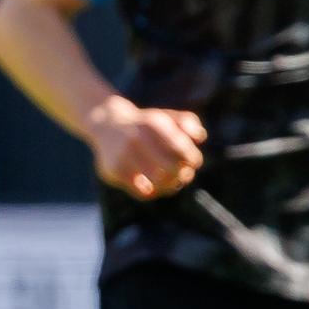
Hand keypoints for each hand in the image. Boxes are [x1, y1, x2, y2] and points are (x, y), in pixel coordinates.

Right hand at [85, 97, 206, 200]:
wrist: (108, 124)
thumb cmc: (146, 123)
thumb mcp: (167, 116)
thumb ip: (188, 122)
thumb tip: (200, 137)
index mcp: (152, 123)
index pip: (181, 149)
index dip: (193, 159)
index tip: (194, 162)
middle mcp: (136, 139)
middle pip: (171, 168)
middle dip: (183, 174)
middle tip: (185, 175)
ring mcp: (123, 156)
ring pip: (157, 182)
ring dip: (171, 186)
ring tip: (174, 182)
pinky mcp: (114, 171)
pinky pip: (142, 192)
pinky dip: (153, 191)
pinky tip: (157, 186)